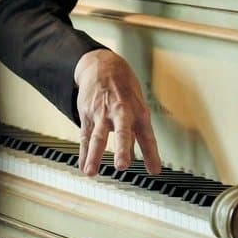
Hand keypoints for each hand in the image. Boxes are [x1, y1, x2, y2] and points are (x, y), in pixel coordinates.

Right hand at [73, 49, 161, 176]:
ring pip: (98, 136)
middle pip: (122, 132)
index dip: (151, 154)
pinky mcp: (87, 114)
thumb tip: (137, 159)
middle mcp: (121, 113)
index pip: (147, 136)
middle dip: (122, 149)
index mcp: (138, 112)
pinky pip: (85, 137)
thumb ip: (136, 134)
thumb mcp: (137, 106)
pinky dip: (84, 153)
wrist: (102, 66)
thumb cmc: (124, 89)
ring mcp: (102, 114)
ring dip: (94, 155)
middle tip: (122, 166)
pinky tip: (83, 166)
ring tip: (91, 172)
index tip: (154, 171)